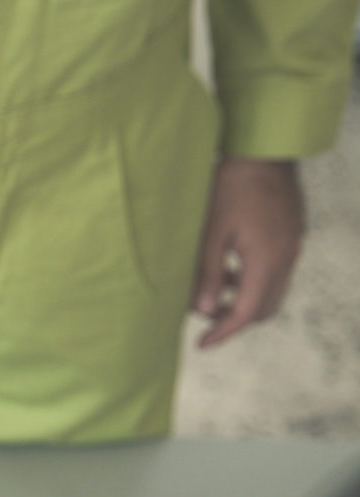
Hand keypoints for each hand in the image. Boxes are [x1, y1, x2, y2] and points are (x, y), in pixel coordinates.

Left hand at [193, 157, 304, 348]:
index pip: (247, 313)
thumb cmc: (231, 188)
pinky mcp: (292, 235)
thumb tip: (204, 311)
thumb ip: (209, 273)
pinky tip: (230, 267)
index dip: (224, 332)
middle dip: (235, 319)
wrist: (264, 152)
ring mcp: (293, 247)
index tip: (202, 344)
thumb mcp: (212, 233)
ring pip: (272, 290)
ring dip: (245, 298)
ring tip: (213, 291)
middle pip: (265, 308)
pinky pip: (276, 271)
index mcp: (266, 262)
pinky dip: (254, 280)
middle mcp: (286, 259)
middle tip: (205, 317)